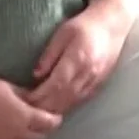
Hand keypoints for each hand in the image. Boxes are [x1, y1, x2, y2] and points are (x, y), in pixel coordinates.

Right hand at [0, 72, 61, 138]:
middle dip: (43, 130)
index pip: (49, 124)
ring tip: (22, 128)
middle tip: (42, 123)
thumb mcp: (11, 89)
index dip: (54, 120)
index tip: (55, 117)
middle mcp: (16, 134)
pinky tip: (5, 133)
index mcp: (25, 117)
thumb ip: (27, 98)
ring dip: (25, 138)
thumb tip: (36, 101)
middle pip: (39, 137)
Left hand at [27, 0, 133, 115]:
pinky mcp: (99, 85)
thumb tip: (36, 75)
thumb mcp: (63, 33)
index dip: (39, 96)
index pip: (55, 85)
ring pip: (72, 103)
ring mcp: (95, 81)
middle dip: (44, 107)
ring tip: (37, 113)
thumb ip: (50, 54)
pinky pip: (80, 101)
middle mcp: (88, 74)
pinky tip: (55, 108)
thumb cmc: (85, 25)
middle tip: (26, 111)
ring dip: (54, 110)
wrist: (113, 25)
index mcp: (78, 59)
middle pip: (63, 98)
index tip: (24, 100)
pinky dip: (66, 107)